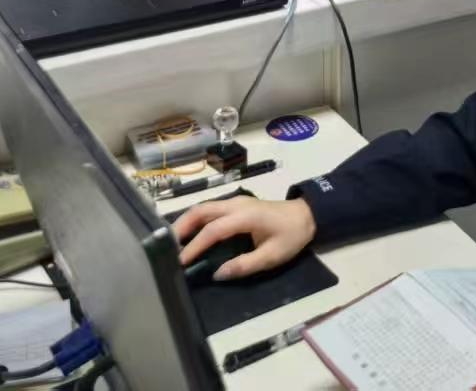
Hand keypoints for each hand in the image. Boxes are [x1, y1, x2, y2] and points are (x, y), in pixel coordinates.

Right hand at [172, 197, 315, 281]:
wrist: (307, 215)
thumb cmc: (291, 236)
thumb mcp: (272, 256)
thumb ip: (245, 265)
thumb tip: (218, 274)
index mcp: (245, 216)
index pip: (212, 230)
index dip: (195, 246)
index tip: (181, 262)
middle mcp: (236, 204)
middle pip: (201, 210)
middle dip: (182, 227)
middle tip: (168, 248)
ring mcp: (235, 201)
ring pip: (203, 207)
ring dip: (186, 222)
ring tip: (174, 243)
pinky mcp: (235, 204)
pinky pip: (210, 209)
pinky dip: (196, 220)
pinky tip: (189, 234)